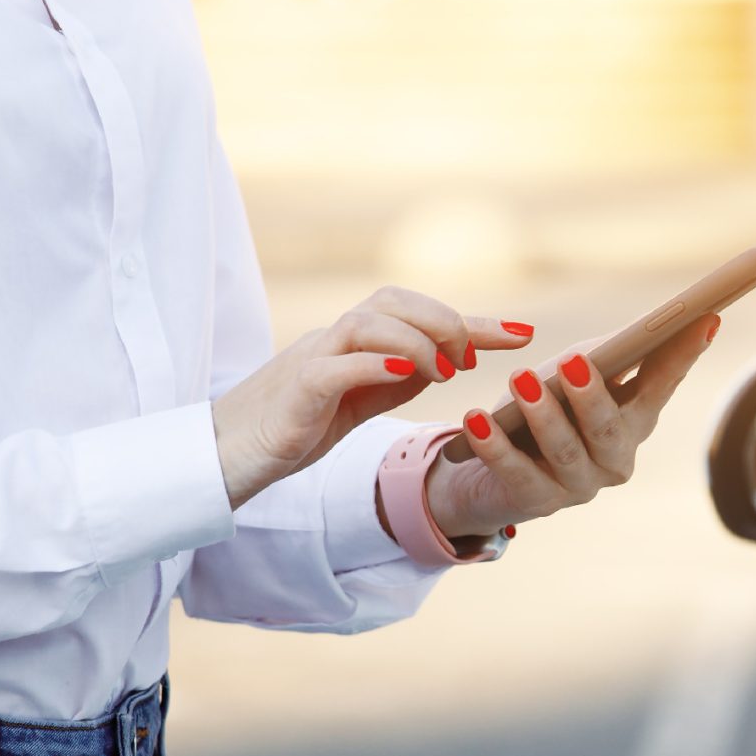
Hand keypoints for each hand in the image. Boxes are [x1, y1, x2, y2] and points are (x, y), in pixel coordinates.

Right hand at [212, 286, 532, 509]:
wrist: (230, 453)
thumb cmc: (295, 427)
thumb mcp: (360, 400)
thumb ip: (398, 376)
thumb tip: (448, 359)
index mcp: (357, 343)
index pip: (418, 314)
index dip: (473, 320)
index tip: (525, 333)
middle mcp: (336, 339)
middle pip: (393, 301)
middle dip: (445, 321)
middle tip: (474, 357)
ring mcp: (314, 360)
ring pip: (369, 324)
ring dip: (417, 342)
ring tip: (445, 371)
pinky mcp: (297, 390)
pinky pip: (338, 364)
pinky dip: (376, 364)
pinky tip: (408, 375)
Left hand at [425, 314, 719, 539]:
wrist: (489, 472)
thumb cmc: (542, 411)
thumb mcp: (570, 376)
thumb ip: (601, 355)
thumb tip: (639, 328)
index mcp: (634, 423)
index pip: (662, 386)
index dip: (682, 355)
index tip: (704, 318)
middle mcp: (615, 460)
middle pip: (610, 429)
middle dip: (593, 396)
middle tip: (575, 362)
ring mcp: (578, 487)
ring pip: (565, 451)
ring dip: (543, 415)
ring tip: (521, 381)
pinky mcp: (536, 503)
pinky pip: (516, 473)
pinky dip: (495, 447)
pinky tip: (477, 420)